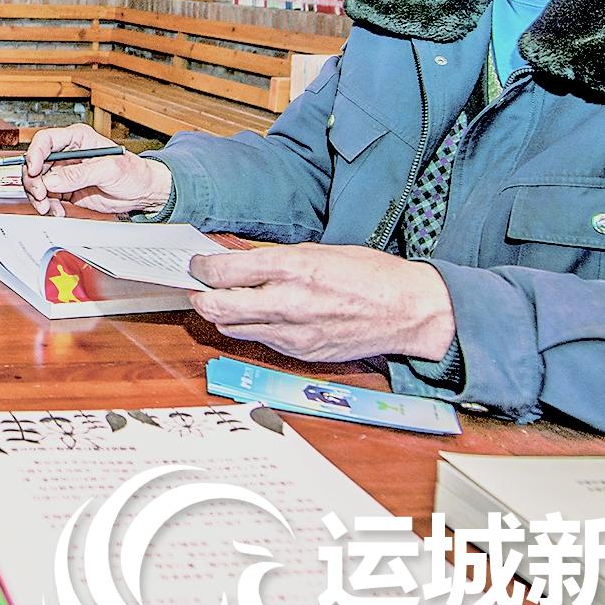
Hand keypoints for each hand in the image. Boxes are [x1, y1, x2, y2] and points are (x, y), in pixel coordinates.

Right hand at [22, 124, 171, 215]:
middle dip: (34, 181)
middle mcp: (67, 154)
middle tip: (41, 195)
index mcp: (77, 139)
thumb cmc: (133, 172)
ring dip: (39, 197)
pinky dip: (49, 206)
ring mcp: (65, 172)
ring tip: (49, 208)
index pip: (46, 140)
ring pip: (39, 182)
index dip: (34, 154)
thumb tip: (52, 179)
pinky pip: (48, 197)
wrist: (142, 192)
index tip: (33, 171)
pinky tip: (58, 211)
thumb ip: (79, 174)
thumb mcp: (108, 170)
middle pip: (36, 163)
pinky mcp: (66, 190)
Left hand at [187, 244, 455, 362]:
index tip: (197, 264)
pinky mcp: (302, 352)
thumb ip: (276, 259)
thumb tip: (238, 260)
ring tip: (224, 301)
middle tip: (197, 288)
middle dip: (200, 296)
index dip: (201, 268)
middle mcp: (289, 302)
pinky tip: (260, 316)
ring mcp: (294, 332)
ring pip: (233, 328)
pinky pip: (262, 341)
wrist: (407, 311)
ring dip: (222, 315)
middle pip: (219, 306)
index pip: (225, 270)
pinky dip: (252, 328)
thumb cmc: (370, 274)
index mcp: (294, 268)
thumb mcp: (319, 251)